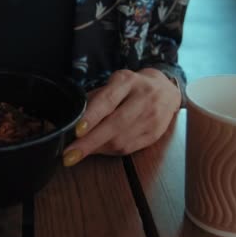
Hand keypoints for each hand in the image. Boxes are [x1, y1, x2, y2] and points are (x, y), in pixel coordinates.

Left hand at [62, 68, 181, 166]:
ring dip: (96, 149)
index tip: (76, 131)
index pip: (108, 100)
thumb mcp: (113, 82)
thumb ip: (95, 98)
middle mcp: (143, 98)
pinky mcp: (154, 135)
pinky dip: (108, 152)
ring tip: (78, 153)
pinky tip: (97, 150)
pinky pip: (128, 148)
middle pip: (114, 124)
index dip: (91, 117)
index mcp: (127, 81)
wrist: (166, 91)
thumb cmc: (131, 87)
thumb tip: (73, 119)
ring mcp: (151, 118)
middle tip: (69, 155)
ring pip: (121, 140)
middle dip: (89, 142)